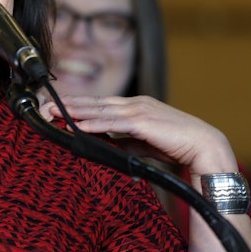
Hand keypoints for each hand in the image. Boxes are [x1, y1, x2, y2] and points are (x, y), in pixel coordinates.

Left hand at [41, 95, 237, 173]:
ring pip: (101, 110)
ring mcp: (140, 111)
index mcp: (136, 106)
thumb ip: (125, 141)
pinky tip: (78, 125)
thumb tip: (105, 144)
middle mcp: (136, 104)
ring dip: (76, 112)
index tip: (56, 107)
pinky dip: (94, 123)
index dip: (77, 105)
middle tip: (45, 107)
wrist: (205, 148)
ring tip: (54, 114)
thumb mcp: (143, 143)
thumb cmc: (177, 146)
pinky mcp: (145, 122)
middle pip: (95, 103)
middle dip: (69, 105)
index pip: (100, 104)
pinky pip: (114, 122)